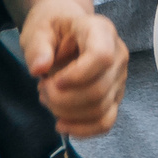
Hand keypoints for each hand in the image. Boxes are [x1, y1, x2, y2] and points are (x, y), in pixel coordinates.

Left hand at [18, 0, 127, 137]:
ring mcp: (119, 78)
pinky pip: (106, 122)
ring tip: (48, 99)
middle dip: (63, 99)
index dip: (77, 75)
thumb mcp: (38, 30)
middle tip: (42, 88)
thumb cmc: (53, 28)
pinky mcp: (114, 97)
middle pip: (99, 89)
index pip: (102, 57)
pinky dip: (84, 130)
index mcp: (101, 31)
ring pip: (100, 109)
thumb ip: (38, 47)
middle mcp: (118, 55)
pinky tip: (63, 125)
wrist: (66, 31)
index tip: (53, 81)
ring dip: (67, 113)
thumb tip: (39, 68)